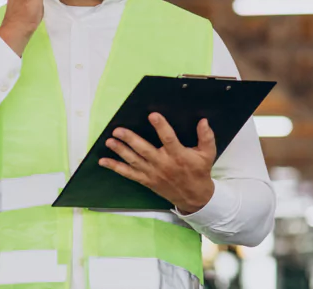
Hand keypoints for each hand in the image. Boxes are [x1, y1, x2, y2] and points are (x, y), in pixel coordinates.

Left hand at [100, 113, 216, 213]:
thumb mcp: (208, 154)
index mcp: (178, 155)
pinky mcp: (146, 180)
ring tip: (110, 141)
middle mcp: (163, 164)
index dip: (161, 127)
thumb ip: (206, 137)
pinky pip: (128, 174)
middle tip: (118, 130)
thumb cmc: (199, 171)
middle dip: (130, 139)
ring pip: (134, 160)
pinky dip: (115, 167)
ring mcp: (153, 173)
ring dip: (120, 151)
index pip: (169, 138)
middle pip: (144, 150)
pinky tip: (104, 161)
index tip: (152, 115)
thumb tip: (203, 121)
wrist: (194, 197)